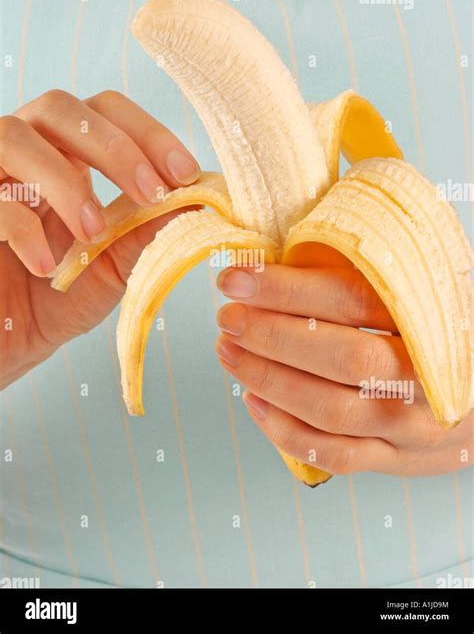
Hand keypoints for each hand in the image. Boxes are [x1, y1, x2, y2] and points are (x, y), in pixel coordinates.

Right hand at [0, 89, 199, 387]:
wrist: (4, 341)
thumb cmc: (56, 299)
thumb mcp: (112, 268)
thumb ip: (146, 233)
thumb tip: (200, 201)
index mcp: (64, 156)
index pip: (105, 112)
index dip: (148, 133)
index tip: (186, 174)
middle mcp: (23, 153)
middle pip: (60, 107)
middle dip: (114, 147)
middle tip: (151, 192)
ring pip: (14, 135)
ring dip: (65, 181)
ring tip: (93, 232)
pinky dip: (22, 225)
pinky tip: (45, 266)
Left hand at [215, 263, 471, 476]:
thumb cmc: (445, 334)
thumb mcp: (423, 291)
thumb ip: (369, 275)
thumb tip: (284, 253)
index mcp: (433, 320)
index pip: (351, 299)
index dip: (287, 288)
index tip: (237, 278)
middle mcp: (427, 377)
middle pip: (341, 357)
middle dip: (271, 335)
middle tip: (228, 317)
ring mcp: (414, 426)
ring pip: (331, 410)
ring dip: (268, 380)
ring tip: (230, 352)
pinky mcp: (400, 461)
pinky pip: (336, 455)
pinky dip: (285, 432)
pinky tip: (254, 402)